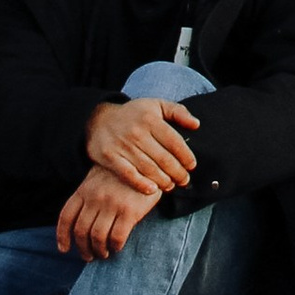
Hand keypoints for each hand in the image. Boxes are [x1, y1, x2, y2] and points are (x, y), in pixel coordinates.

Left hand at [55, 166, 158, 260]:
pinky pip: (117, 236)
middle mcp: (95, 197)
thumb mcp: (98, 179)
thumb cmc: (122, 174)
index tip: (64, 249)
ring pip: (97, 237)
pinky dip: (115, 246)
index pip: (66, 217)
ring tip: (104, 254)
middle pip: (81, 231)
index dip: (62, 236)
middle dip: (83, 249)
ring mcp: (112, 204)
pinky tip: (117, 247)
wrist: (148, 162)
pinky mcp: (130, 210)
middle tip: (89, 256)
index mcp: (84, 190)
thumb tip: (79, 228)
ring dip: (99, 250)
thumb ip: (88, 198)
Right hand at [82, 93, 199, 193]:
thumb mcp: (156, 105)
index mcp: (151, 119)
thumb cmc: (133, 114)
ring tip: (171, 185)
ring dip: (164, 181)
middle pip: (164, 158)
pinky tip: (152, 189)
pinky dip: (141, 184)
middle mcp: (137, 132)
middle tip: (184, 180)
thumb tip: (196, 125)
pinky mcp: (110, 157)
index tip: (191, 166)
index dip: (186, 156)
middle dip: (178, 172)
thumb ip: (178, 112)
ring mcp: (123, 145)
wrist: (98, 119)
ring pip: (149, 168)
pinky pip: (129, 174)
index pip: (175, 141)